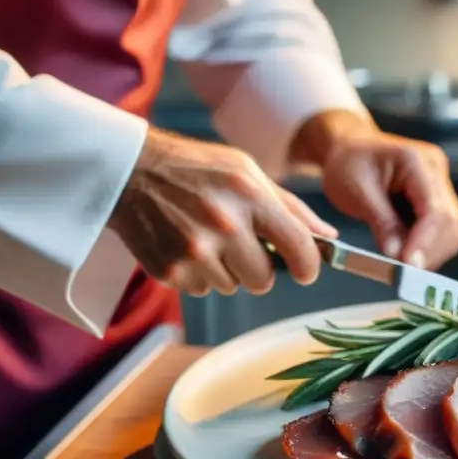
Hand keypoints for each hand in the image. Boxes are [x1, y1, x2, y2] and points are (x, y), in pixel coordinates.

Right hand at [109, 128, 335, 296]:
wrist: (129, 170)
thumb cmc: (197, 169)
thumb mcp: (247, 172)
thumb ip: (290, 206)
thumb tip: (328, 236)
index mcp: (250, 197)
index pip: (299, 247)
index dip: (308, 266)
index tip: (306, 270)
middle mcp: (224, 226)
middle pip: (264, 280)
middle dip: (259, 269)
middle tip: (242, 246)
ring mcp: (194, 251)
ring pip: (232, 287)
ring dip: (226, 270)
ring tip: (206, 237)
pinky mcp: (169, 270)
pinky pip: (202, 289)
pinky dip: (199, 274)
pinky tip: (185, 244)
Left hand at [293, 110, 457, 269]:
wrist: (350, 147)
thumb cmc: (348, 164)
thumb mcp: (356, 191)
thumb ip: (381, 223)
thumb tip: (398, 257)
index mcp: (416, 162)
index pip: (434, 209)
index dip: (425, 242)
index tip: (409, 267)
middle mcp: (436, 171)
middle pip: (451, 222)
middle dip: (430, 252)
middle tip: (406, 274)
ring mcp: (441, 185)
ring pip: (452, 230)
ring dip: (431, 253)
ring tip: (405, 267)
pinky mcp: (437, 199)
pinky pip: (442, 230)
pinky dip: (428, 248)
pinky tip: (409, 255)